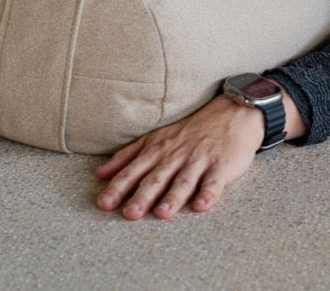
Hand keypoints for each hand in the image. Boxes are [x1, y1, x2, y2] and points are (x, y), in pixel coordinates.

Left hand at [96, 95, 263, 219]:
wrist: (229, 114)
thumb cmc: (187, 131)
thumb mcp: (153, 138)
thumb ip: (128, 156)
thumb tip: (100, 173)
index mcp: (156, 150)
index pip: (133, 170)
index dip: (118, 187)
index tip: (103, 203)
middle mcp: (174, 156)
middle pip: (156, 178)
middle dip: (141, 196)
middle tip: (129, 214)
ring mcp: (198, 161)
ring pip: (183, 182)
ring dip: (172, 197)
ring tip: (162, 213)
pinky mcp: (220, 166)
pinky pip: (213, 183)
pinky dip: (208, 194)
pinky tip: (201, 206)